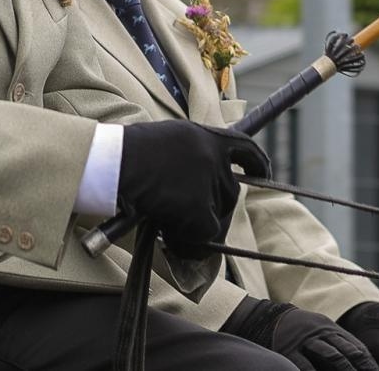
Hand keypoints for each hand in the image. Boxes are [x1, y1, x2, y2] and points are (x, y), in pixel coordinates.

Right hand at [118, 120, 269, 252]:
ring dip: (196, 227)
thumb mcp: (166, 142)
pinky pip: (205, 236)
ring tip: (166, 224)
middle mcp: (212, 156)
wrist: (113, 165)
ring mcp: (208, 182)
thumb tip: (197, 189)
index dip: (258, 162)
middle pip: (228, 194)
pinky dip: (190, 243)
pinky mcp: (200, 208)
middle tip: (184, 220)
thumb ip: (189, 158)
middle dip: (211, 210)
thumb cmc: (126, 155)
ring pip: (215, 218)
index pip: (244, 147)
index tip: (265, 175)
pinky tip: (169, 238)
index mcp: (203, 136)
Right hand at [222, 296, 378, 370]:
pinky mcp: (288, 351)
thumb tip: (363, 360)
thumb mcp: (320, 329)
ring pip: (332, 357)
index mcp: (330, 328)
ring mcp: (304, 342)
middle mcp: (321, 333)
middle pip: (347, 353)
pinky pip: (305, 366)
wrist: (265, 317)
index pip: (356, 347)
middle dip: (362, 369)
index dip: (369, 363)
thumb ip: (338, 342)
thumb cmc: (298, 329)